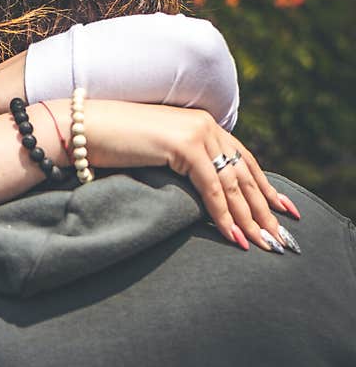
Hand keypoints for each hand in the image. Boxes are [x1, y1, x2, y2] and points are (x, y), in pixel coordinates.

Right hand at [87, 102, 300, 253]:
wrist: (84, 129)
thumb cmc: (113, 144)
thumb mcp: (157, 152)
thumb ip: (183, 162)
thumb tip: (202, 192)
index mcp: (203, 123)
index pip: (243, 160)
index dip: (265, 188)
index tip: (282, 211)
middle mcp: (206, 124)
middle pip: (244, 173)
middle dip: (263, 209)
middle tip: (279, 238)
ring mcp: (197, 132)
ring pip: (233, 184)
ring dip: (249, 218)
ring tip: (262, 243)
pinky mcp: (185, 145)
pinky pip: (212, 188)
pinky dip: (223, 214)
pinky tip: (233, 235)